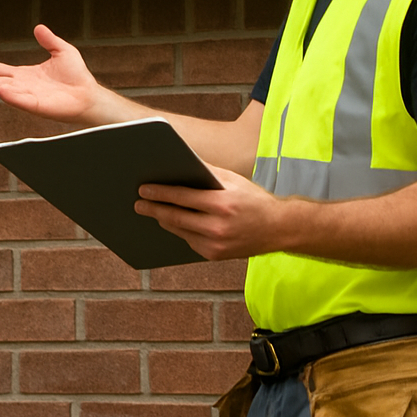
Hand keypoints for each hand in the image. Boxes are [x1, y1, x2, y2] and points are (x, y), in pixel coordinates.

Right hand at [0, 23, 118, 123]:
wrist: (88, 94)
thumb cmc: (77, 75)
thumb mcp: (62, 51)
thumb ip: (49, 40)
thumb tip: (38, 27)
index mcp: (25, 75)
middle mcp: (23, 86)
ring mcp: (28, 97)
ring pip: (5, 90)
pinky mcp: (38, 106)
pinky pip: (21, 101)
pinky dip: (11, 96)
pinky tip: (1, 90)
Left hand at [135, 164, 279, 260]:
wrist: (279, 228)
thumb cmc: (253, 199)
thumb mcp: (232, 180)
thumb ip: (206, 171)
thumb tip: (179, 160)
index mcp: (222, 203)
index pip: (182, 197)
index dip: (160, 193)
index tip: (143, 189)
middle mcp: (218, 226)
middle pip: (176, 217)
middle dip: (154, 209)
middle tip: (137, 203)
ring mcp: (216, 244)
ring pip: (180, 231)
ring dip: (163, 220)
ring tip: (149, 211)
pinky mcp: (215, 255)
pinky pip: (189, 241)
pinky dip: (179, 231)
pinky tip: (169, 222)